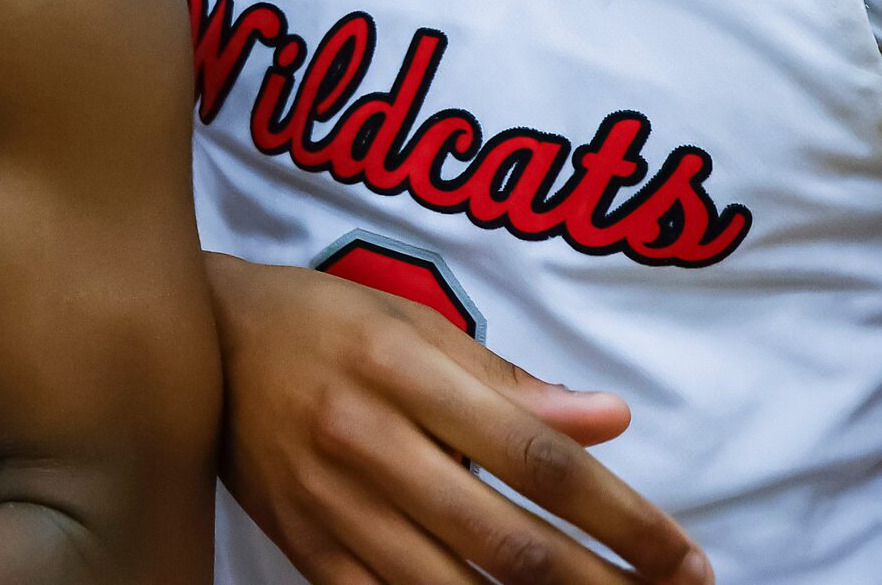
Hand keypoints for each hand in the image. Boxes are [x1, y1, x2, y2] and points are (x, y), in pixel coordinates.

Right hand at [209, 255, 709, 584]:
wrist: (197, 344)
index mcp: (402, 369)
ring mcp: (330, 505)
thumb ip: (510, 381)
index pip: (536, 457)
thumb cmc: (322, 323)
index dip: (622, 514)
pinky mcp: (303, 550)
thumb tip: (612, 418)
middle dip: (604, 584)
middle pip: (507, 540)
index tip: (684, 555)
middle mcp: (366, 440)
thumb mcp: (413, 323)